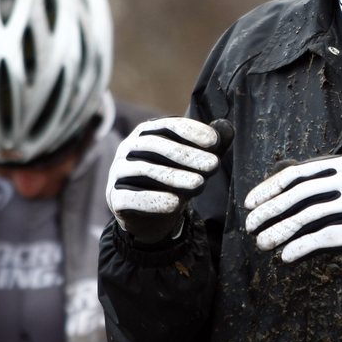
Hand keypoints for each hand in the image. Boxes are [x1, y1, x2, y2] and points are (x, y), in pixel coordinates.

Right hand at [107, 117, 232, 242]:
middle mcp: (128, 148)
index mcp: (147, 133)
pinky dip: (152, 200)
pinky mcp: (114, 197)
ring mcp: (118, 172)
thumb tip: (228, 127)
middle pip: (154, 145)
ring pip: (143, 169)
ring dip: (173, 176)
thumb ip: (210, 146)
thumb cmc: (174, 180)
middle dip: (186, 155)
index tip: (214, 142)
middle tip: (213, 166)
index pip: (167, 126)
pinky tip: (175, 204)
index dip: (190, 131)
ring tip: (200, 185)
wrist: (152, 215)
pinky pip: (130, 197)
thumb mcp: (195, 162)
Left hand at [244, 153, 341, 262]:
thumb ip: (331, 175)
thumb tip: (290, 182)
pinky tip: (287, 256)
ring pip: (308, 218)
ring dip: (280, 232)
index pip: (298, 173)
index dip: (270, 188)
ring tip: (263, 244)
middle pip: (298, 195)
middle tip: (250, 225)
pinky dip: (302, 247)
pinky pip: (326, 237)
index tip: (251, 202)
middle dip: (269, 211)